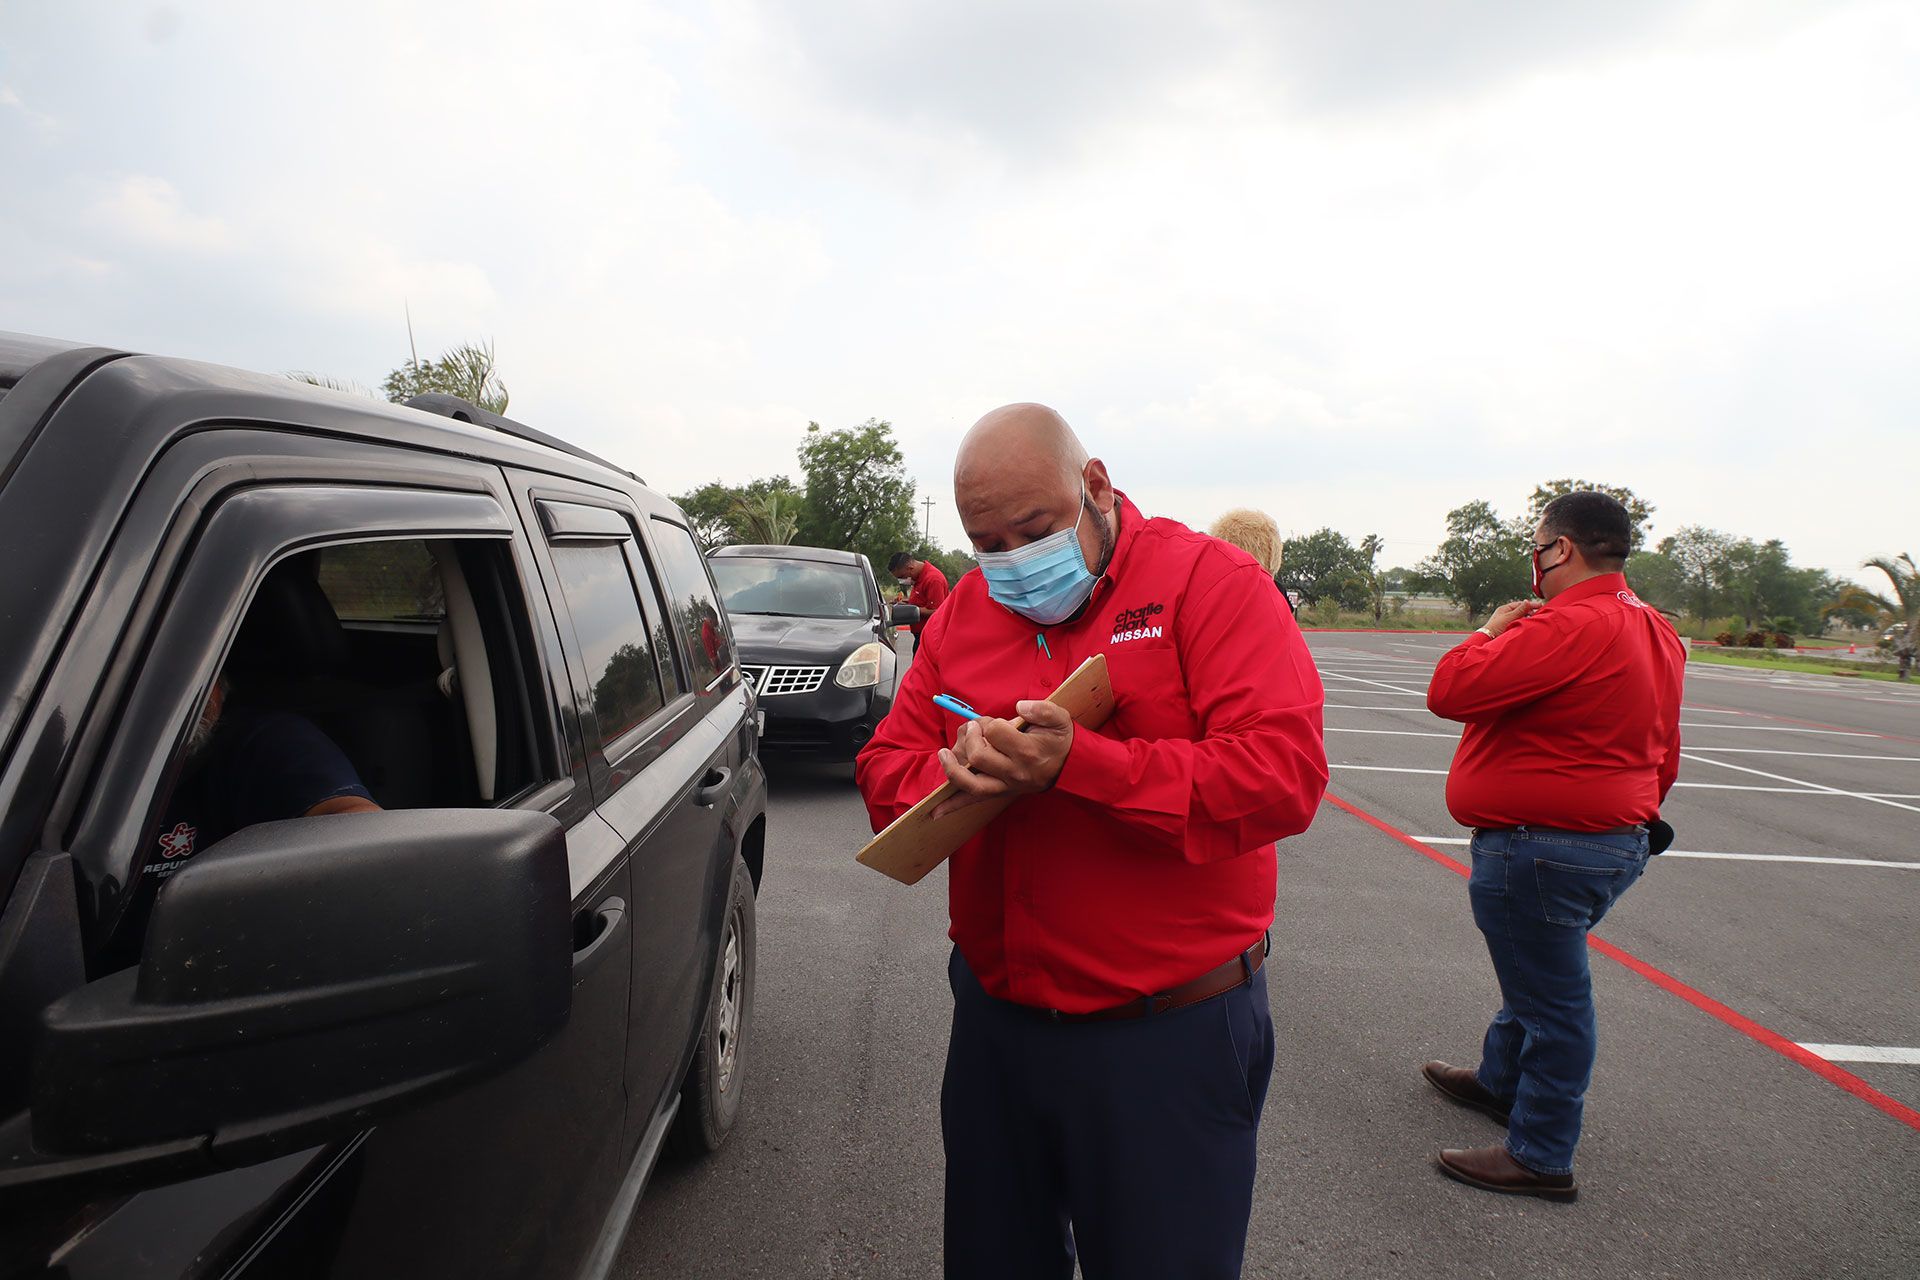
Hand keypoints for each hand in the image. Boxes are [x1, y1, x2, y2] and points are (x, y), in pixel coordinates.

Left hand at [930, 699, 1074, 819]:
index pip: (995, 732)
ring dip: (952, 768)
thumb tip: (1019, 707)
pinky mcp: (999, 793)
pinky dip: (952, 805)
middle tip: (975, 728)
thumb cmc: (1059, 740)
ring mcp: (1005, 786)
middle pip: (978, 756)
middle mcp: (1014, 772)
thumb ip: (1043, 709)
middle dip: (971, 736)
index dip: (989, 722)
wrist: (1070, 767)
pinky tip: (935, 811)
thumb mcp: (1060, 718)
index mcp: (1027, 751)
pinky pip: (973, 800)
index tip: (996, 721)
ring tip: (944, 753)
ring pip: (971, 783)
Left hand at [1481, 599, 1540, 637]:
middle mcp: (1506, 614)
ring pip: (1521, 618)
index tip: (1540, 605)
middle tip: (1540, 613)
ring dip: (1528, 618)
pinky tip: (1529, 626)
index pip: (1520, 604)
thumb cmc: (1496, 627)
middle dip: (1530, 611)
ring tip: (1536, 620)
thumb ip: (1519, 610)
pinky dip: (1524, 624)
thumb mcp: (1509, 617)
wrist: (1488, 639)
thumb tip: (1527, 601)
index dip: (1530, 604)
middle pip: (1521, 611)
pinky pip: (1519, 624)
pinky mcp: (1508, 628)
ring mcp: (1507, 621)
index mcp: (1505, 609)